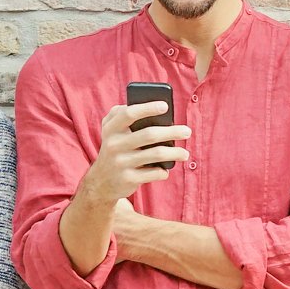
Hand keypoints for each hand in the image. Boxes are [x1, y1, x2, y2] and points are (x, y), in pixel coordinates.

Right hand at [72, 100, 189, 212]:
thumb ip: (123, 114)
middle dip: (172, 132)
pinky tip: (166, 169)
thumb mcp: (112, 130)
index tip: (165, 106)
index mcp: (111, 128)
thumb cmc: (116, 148)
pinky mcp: (128, 179)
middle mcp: (113, 144)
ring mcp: (120, 162)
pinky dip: (163, 171)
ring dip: (175, 153)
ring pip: (156, 154)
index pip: (128, 113)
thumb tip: (153, 109)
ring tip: (185, 153)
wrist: (102, 182)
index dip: (147, 108)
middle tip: (187, 131)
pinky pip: (154, 173)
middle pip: (149, 134)